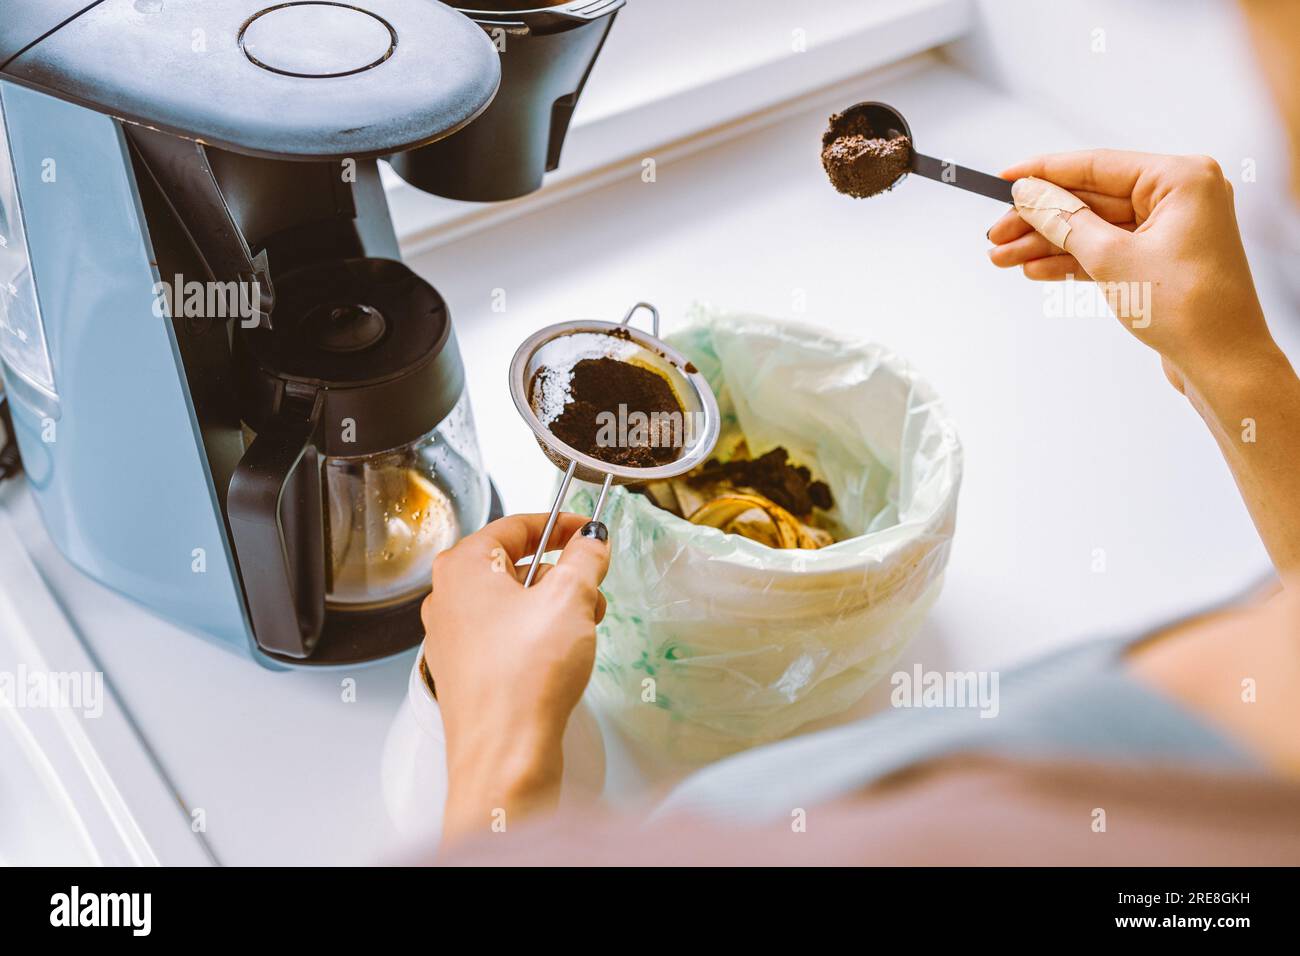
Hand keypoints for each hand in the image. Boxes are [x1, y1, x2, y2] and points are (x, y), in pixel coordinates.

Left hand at [421, 512, 609, 841]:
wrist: (505, 755)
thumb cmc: (523, 678)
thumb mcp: (570, 598)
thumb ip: (585, 558)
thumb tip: (592, 540)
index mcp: (462, 567)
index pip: (515, 525)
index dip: (560, 524)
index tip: (591, 530)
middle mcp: (448, 598)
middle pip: (514, 564)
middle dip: (561, 572)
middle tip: (593, 585)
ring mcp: (454, 638)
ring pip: (513, 602)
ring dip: (554, 606)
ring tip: (584, 627)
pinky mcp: (469, 672)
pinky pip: (508, 636)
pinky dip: (539, 635)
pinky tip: (564, 654)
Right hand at [986, 149, 1279, 390]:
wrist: (1222, 365)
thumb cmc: (1187, 309)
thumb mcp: (1112, 259)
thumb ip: (1065, 221)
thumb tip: (1029, 194)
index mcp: (1180, 179)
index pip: (1097, 165)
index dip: (1045, 172)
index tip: (1005, 179)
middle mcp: (1179, 197)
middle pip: (1091, 199)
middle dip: (1040, 219)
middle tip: (996, 233)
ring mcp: (1171, 230)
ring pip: (1094, 228)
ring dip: (1048, 244)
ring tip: (1002, 258)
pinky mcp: (1161, 260)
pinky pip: (1107, 250)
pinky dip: (1072, 260)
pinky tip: (1034, 270)